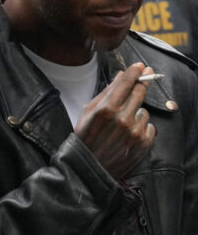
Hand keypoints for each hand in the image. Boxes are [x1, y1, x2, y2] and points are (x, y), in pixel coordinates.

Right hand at [75, 63, 156, 180]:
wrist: (89, 167)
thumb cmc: (85, 138)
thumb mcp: (88, 112)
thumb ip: (106, 93)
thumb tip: (122, 76)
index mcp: (106, 109)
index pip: (126, 83)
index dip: (135, 71)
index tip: (140, 66)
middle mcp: (123, 119)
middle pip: (140, 92)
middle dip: (140, 86)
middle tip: (139, 83)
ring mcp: (135, 132)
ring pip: (144, 110)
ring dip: (137, 112)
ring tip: (123, 123)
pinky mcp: (144, 143)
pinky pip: (150, 126)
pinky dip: (142, 127)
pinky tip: (128, 134)